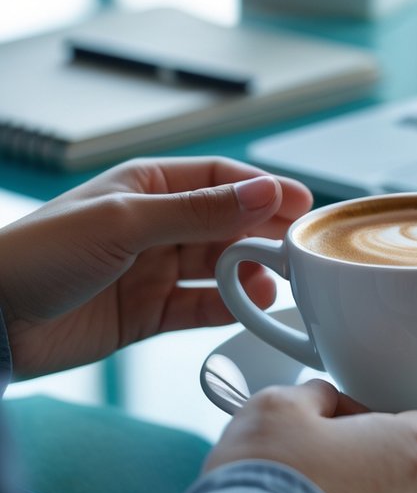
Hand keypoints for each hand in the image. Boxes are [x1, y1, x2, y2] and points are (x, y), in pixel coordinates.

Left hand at [0, 156, 312, 378]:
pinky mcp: (146, 313)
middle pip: (226, 224)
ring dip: (250, 273)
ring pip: (218, 267)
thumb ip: (200, 211)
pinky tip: (252, 308)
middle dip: (263, 233)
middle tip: (299, 247)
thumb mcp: (126, 221)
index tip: (301, 204)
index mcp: (147, 186)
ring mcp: (151, 270)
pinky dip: (229, 308)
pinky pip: (200, 307)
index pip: (219, 179)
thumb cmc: (39, 255)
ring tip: (278, 281)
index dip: (262, 189)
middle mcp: (154, 225)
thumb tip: (265, 193)